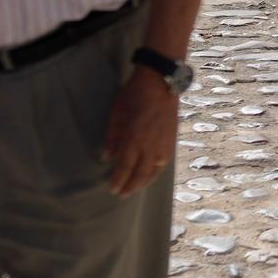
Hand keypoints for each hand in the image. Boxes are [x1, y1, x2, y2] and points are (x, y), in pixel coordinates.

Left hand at [101, 68, 178, 195]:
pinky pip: (164, 163)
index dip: (118, 181)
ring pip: (155, 171)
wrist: (160, 82)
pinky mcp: (171, 140)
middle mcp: (150, 146)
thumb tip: (106, 157)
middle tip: (122, 195)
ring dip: (145, 182)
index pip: (125, 168)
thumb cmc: (133, 95)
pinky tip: (151, 173)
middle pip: (141, 174)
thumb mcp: (116, 114)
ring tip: (136, 188)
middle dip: (131, 186)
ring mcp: (163, 144)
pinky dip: (156, 172)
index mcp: (134, 140)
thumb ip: (112, 138)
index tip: (112, 190)